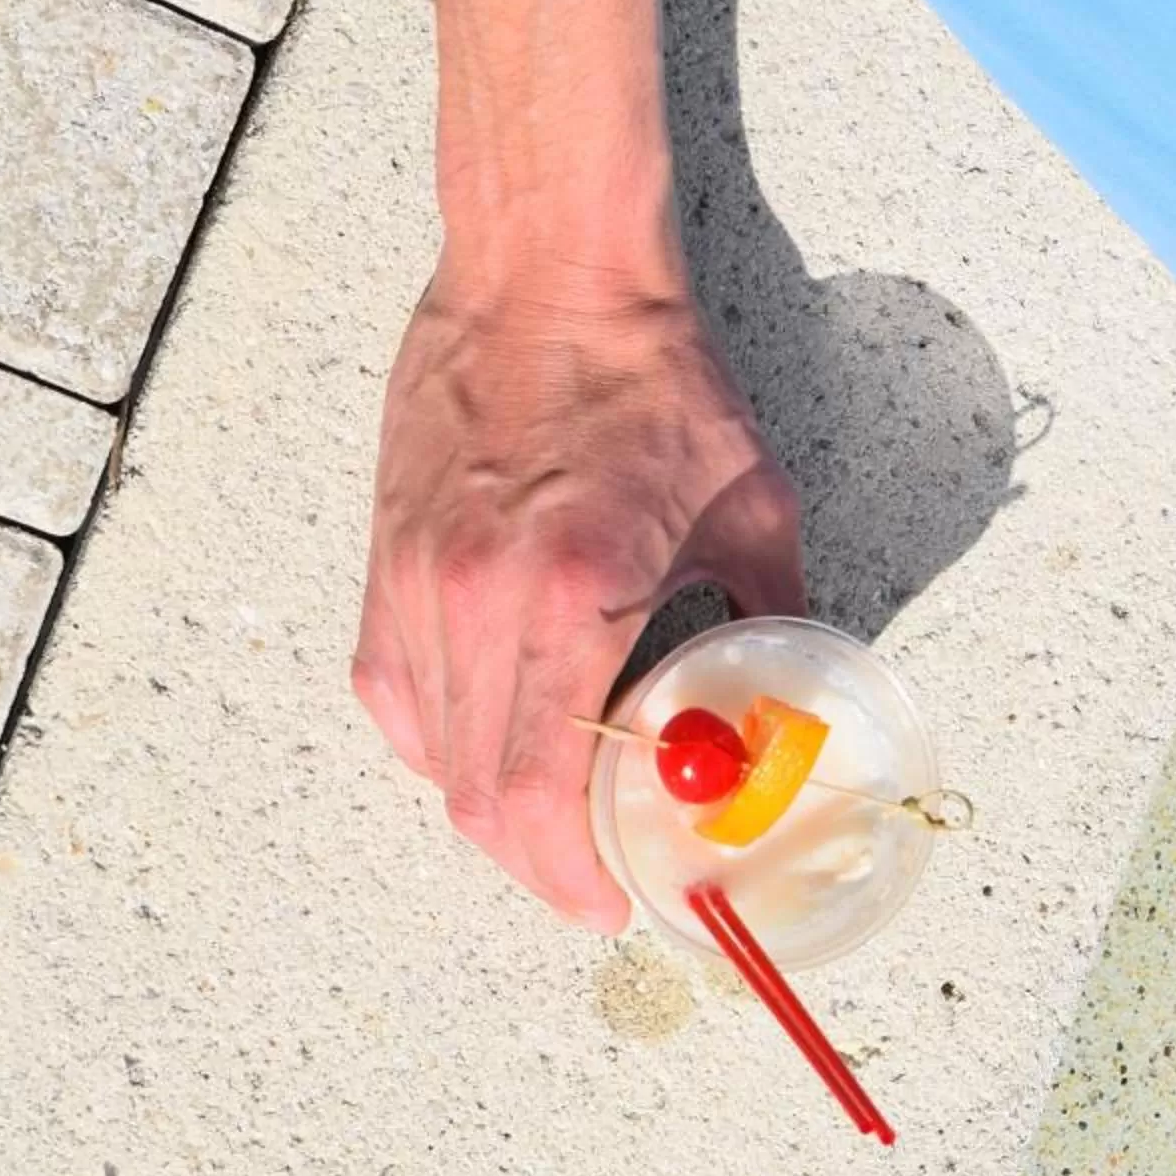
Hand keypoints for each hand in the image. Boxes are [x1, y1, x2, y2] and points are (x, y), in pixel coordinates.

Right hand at [354, 265, 805, 929]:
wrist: (545, 272)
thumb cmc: (652, 378)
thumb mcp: (754, 505)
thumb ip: (770, 619)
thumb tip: (790, 704)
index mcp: (568, 593)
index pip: (540, 790)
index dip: (573, 874)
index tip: (615, 903)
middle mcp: (472, 598)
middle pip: (478, 798)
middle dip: (538, 865)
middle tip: (593, 881)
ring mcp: (415, 579)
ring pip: (428, 755)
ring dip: (491, 810)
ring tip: (555, 823)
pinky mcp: (386, 558)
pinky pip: (394, 693)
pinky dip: (440, 743)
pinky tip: (492, 746)